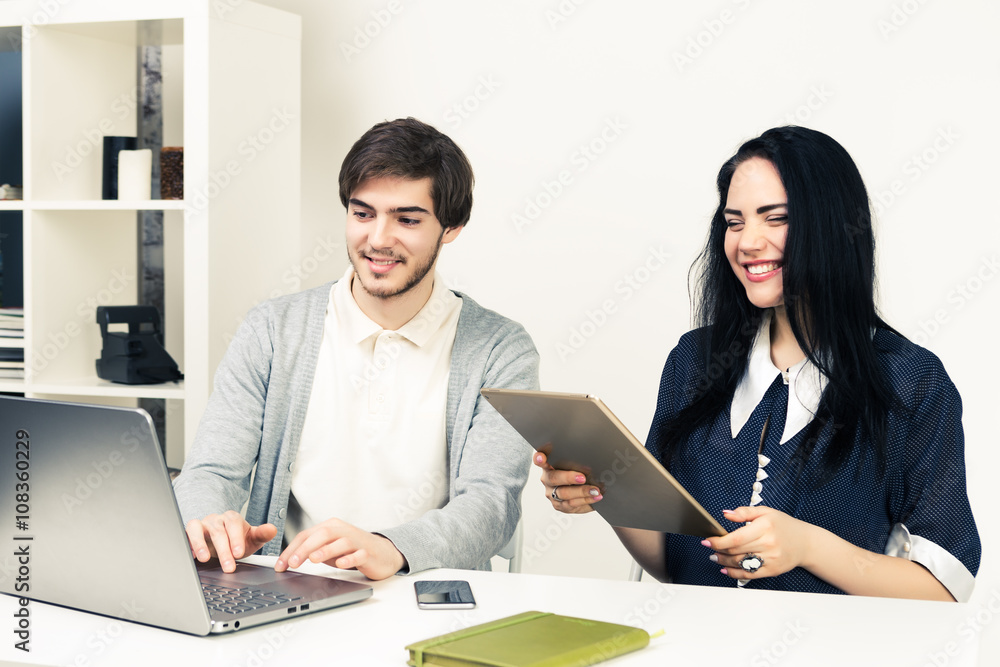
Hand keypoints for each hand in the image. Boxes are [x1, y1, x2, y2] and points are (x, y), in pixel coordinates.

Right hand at [185, 510, 276, 572]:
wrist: (223, 542)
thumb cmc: (238, 540)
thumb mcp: (252, 538)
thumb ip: (262, 534)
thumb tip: (273, 529)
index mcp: (232, 519)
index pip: (233, 523)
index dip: (236, 538)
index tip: (239, 553)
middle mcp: (215, 520)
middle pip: (218, 531)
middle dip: (223, 550)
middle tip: (229, 566)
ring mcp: (201, 525)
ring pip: (197, 529)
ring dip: (200, 544)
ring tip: (204, 558)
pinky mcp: (189, 534)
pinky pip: (185, 535)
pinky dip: (187, 544)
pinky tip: (191, 556)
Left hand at [275, 518, 405, 580]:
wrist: (383, 553)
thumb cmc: (352, 550)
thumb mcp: (329, 549)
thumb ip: (312, 551)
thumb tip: (290, 560)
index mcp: (330, 527)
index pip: (307, 535)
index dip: (291, 549)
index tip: (281, 565)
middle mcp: (343, 531)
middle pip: (322, 535)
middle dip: (305, 549)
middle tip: (293, 563)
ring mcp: (357, 541)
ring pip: (341, 542)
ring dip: (325, 551)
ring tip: (313, 560)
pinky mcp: (368, 552)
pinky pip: (359, 554)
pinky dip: (349, 559)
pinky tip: (341, 564)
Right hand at [533, 452, 602, 513]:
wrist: (583, 489)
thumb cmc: (579, 471)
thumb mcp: (577, 464)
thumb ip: (577, 461)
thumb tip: (593, 460)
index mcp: (548, 465)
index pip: (539, 460)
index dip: (539, 458)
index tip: (541, 458)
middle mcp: (547, 479)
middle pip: (554, 478)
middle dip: (569, 477)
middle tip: (583, 477)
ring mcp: (551, 493)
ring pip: (564, 493)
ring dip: (582, 492)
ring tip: (596, 490)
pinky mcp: (559, 505)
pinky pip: (572, 504)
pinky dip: (586, 500)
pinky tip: (596, 497)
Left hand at [700, 506, 816, 580]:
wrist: (806, 543)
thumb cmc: (784, 526)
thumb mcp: (766, 512)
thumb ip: (744, 512)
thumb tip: (726, 514)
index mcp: (765, 527)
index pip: (736, 538)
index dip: (718, 541)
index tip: (707, 540)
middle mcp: (768, 544)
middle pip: (736, 551)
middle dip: (718, 550)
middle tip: (709, 547)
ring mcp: (771, 559)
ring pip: (740, 563)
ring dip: (723, 561)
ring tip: (715, 556)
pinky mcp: (772, 571)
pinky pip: (749, 574)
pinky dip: (734, 573)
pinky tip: (725, 568)